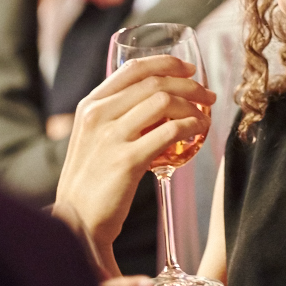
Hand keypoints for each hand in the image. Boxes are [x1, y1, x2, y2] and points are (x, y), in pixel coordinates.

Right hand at [53, 55, 214, 251]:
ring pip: (164, 101)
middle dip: (189, 84)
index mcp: (90, 105)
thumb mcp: (92, 137)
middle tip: (208, 94)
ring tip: (204, 116)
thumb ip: (115, 115)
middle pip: (154, 82)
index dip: (167, 63)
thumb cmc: (91, 180)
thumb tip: (154, 98)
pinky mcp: (127, 161)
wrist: (77, 221)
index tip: (189, 69)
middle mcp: (98, 115)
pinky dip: (190, 126)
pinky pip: (169, 132)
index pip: (133, 68)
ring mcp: (112, 137)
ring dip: (193, 105)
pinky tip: (198, 130)